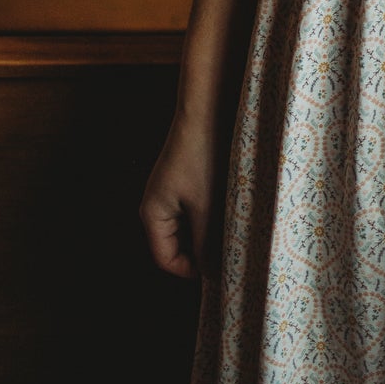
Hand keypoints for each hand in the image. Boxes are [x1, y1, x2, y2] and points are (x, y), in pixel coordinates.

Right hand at [141, 124, 218, 281]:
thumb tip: (211, 273)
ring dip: (209, 232)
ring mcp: (170, 193)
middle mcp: (156, 205)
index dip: (191, 270)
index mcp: (152, 214)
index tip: (220, 268)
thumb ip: (206, 243)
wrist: (208, 110)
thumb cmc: (204, 156)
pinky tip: (230, 208)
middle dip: (202, 251)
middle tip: (231, 248)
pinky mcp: (185, 181)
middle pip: (176, 245)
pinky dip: (211, 216)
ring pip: (189, 228)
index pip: (166, 259)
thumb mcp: (207, 206)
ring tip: (233, 225)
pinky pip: (195, 211)